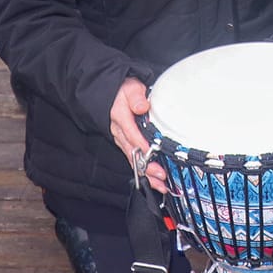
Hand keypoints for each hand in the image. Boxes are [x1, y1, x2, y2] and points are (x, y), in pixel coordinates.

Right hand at [110, 77, 167, 192]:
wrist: (112, 92)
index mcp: (120, 118)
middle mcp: (119, 131)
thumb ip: (136, 97)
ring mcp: (121, 139)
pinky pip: (132, 159)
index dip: (142, 145)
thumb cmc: (123, 90)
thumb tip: (142, 106)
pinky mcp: (124, 142)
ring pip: (133, 159)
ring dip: (146, 172)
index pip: (132, 134)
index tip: (152, 154)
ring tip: (160, 184)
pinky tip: (153, 179)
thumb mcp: (131, 88)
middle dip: (146, 166)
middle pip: (132, 152)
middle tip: (160, 176)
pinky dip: (142, 170)